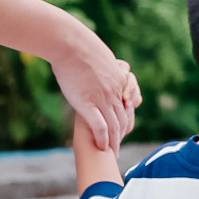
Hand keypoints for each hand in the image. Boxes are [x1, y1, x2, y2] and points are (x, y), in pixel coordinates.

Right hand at [53, 35, 138, 150]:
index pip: (128, 107)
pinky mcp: (87, 104)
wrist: (71, 44)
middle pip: (122, 120)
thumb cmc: (81, 46)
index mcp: (119, 82)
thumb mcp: (100, 55)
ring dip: (114, 143)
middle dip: (121, 137)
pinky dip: (103, 139)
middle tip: (117, 150)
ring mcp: (101, 99)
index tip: (123, 133)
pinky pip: (100, 126)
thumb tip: (100, 65)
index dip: (126, 122)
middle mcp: (114, 93)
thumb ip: (104, 66)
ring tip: (111, 154)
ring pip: (114, 126)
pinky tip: (101, 147)